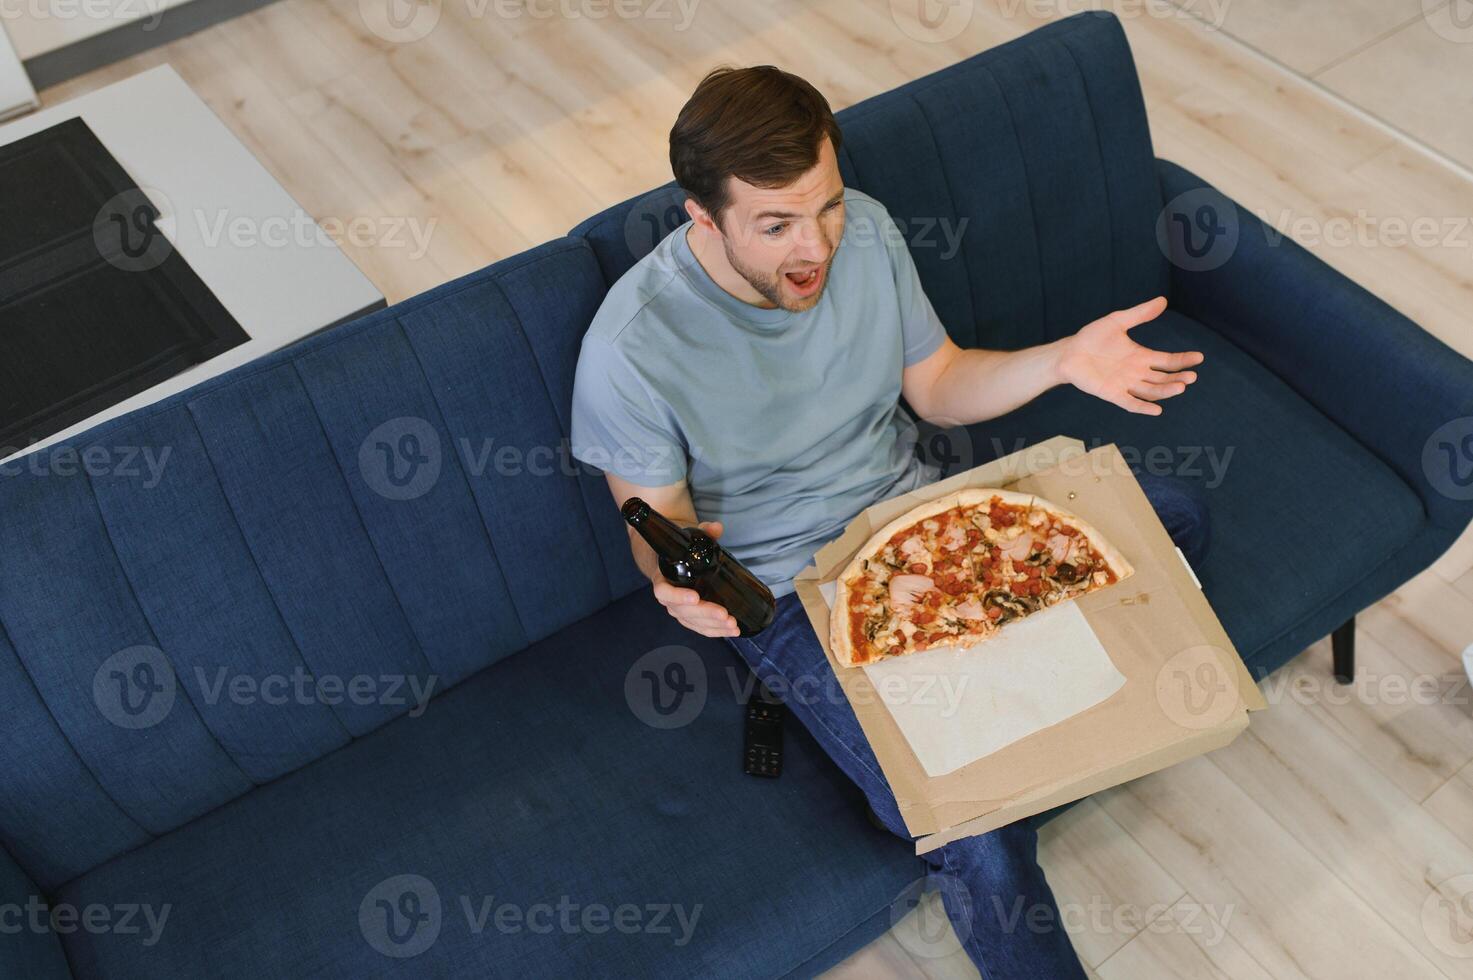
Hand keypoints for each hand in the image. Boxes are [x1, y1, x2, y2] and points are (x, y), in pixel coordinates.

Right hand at [651, 521, 740, 637]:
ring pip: (692, 622)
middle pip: (682, 612)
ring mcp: (678, 607)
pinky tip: (730, 631)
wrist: (671, 555)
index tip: (695, 597)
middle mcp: (668, 596)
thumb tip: (716, 527)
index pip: (664, 592)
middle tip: (725, 615)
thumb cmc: (681, 546)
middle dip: (705, 615)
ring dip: (713, 627)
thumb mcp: (689, 535)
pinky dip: (714, 631)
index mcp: (662, 577)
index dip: (678, 597)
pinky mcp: (689, 614)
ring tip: (733, 626)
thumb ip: (704, 531)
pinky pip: (699, 627)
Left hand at [1054, 296, 1201, 415]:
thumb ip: (1139, 314)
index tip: (1199, 358)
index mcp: (1141, 356)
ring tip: (1181, 387)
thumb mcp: (1117, 321)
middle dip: (1178, 378)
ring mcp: (1125, 384)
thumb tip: (1163, 300)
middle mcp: (1137, 373)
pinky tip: (1157, 410)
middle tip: (1192, 377)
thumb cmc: (1092, 338)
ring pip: (1151, 391)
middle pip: (1163, 378)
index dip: (1183, 360)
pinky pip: (1131, 403)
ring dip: (1166, 391)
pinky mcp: (1112, 394)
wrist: (1068, 353)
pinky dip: (1143, 407)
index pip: (1168, 361)